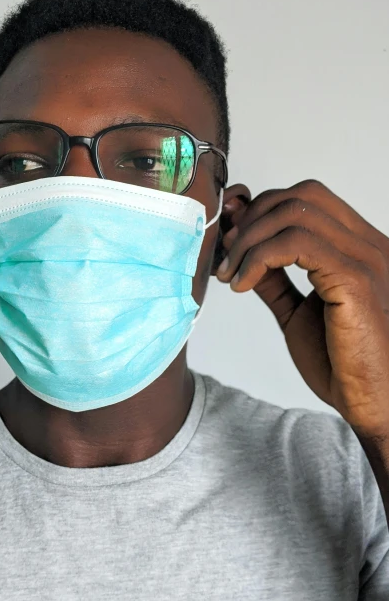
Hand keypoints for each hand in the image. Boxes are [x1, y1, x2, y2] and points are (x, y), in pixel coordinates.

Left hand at [217, 179, 388, 438]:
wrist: (373, 405)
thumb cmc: (342, 363)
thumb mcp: (296, 312)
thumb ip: (274, 279)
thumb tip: (242, 252)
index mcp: (358, 248)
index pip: (309, 198)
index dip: (261, 206)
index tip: (231, 235)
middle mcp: (367, 244)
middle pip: (300, 195)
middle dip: (252, 219)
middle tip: (226, 255)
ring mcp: (366, 259)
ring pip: (296, 213)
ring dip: (250, 240)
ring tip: (231, 274)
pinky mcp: (357, 281)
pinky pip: (299, 244)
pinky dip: (260, 258)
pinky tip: (243, 284)